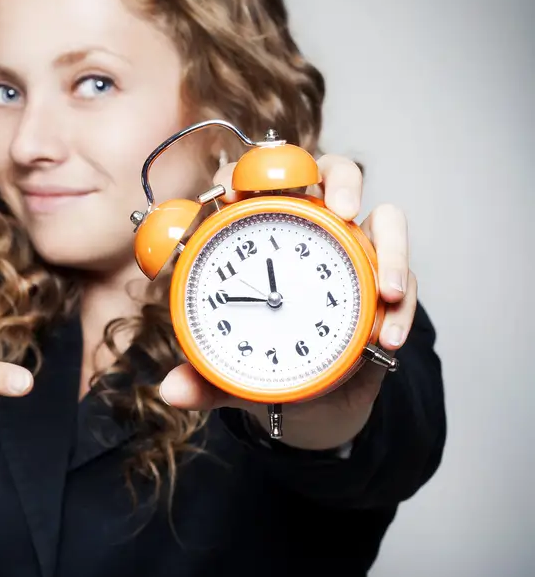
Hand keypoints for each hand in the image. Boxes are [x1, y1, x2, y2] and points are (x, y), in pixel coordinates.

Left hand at [158, 154, 415, 449]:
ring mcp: (354, 250)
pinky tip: (388, 338)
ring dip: (392, 247)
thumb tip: (172, 391)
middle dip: (339, 180)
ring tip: (384, 289)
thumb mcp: (230, 371)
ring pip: (384, 216)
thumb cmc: (264, 362)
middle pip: (330, 174)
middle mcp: (310, 230)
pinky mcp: (386, 280)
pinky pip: (404, 276)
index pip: (249, 183)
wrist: (313, 402)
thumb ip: (203, 377)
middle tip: (341, 208)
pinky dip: (403, 305)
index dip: (241, 175)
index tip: (231, 195)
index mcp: (260, 236)